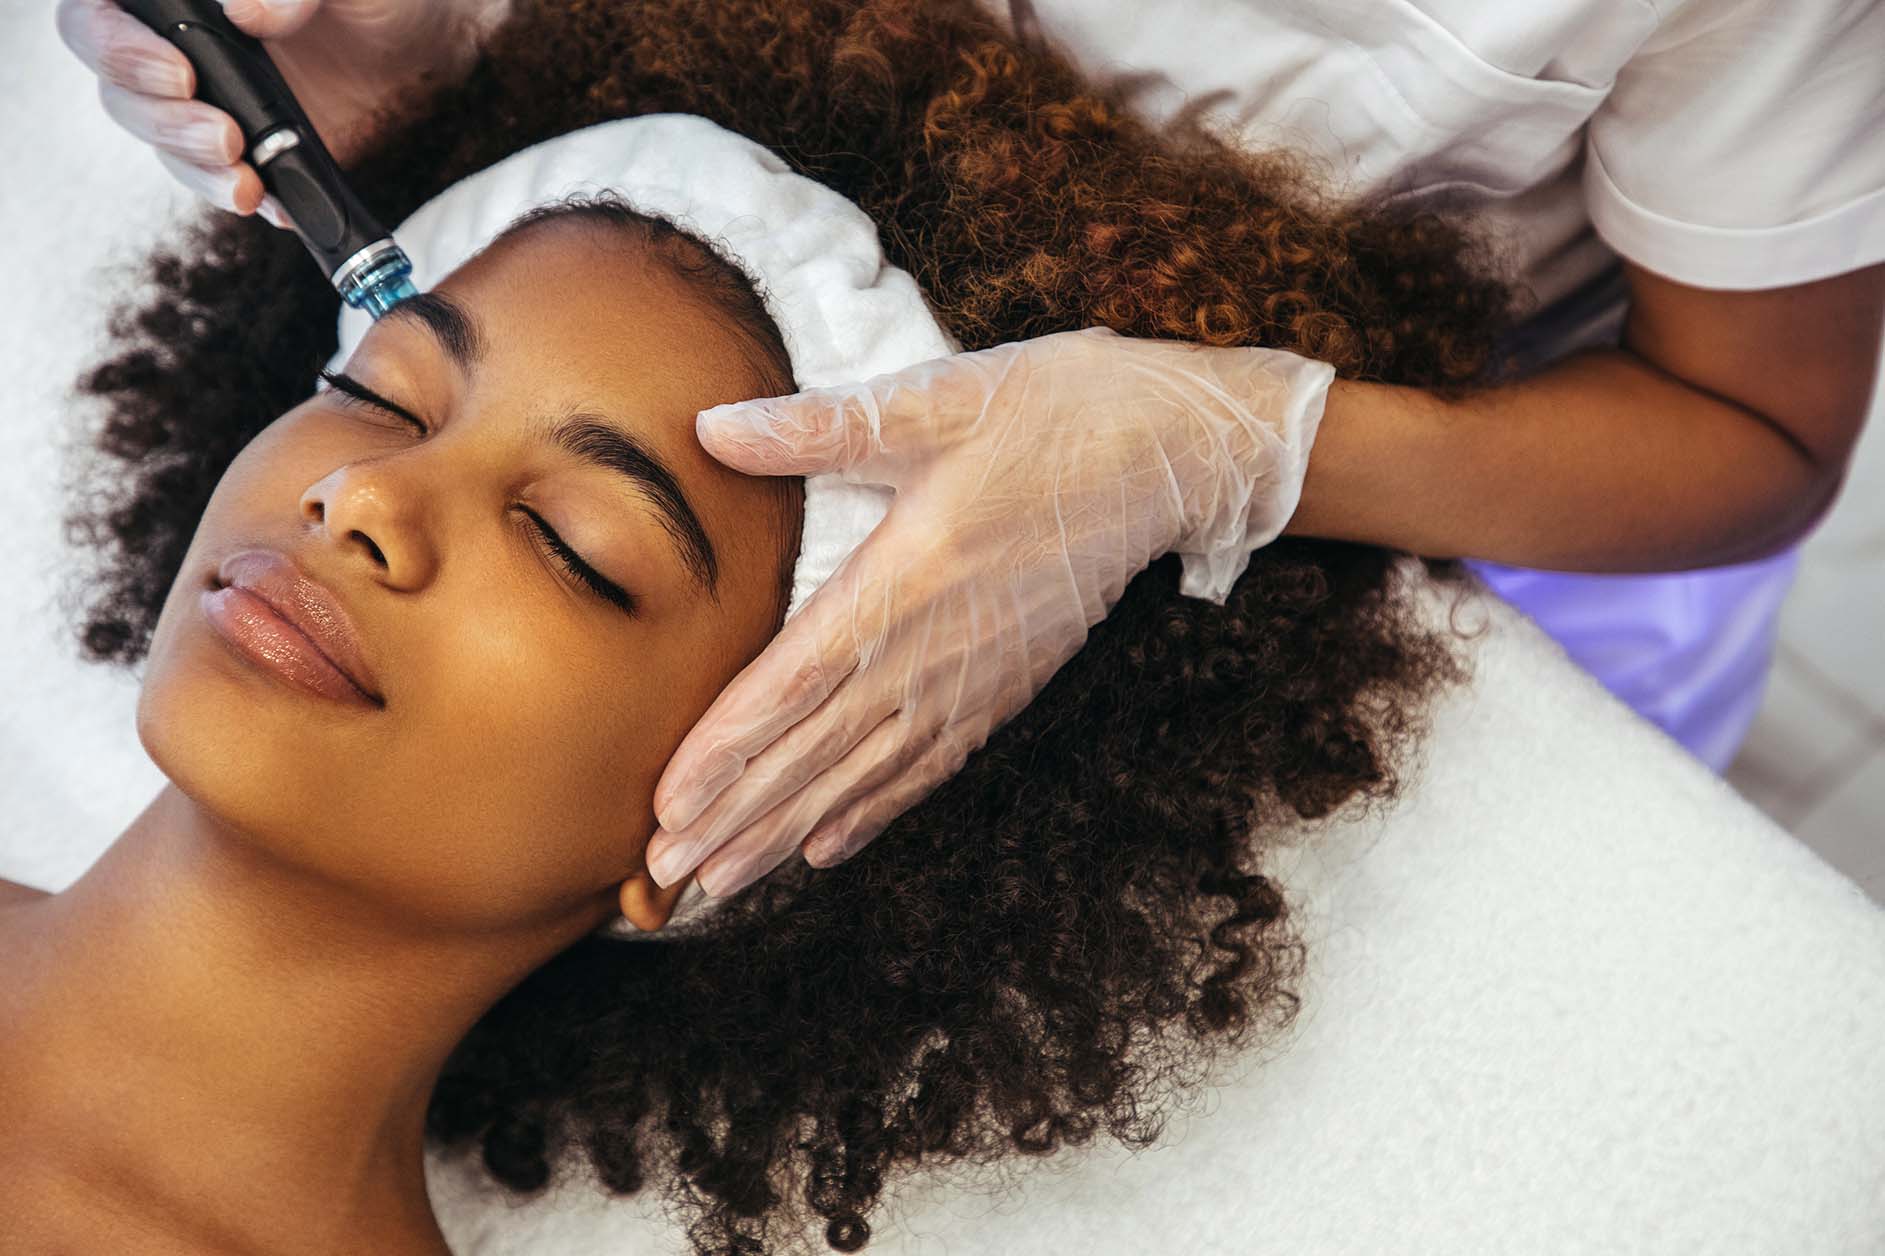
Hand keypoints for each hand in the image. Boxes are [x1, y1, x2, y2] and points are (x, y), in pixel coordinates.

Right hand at [56, 0, 505, 221]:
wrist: (425, 46)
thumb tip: (243, 9)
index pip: (103, 8)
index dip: (114, 40)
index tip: (178, 69)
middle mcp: (175, 39)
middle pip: (117, 80)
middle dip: (158, 115)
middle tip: (222, 134)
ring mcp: (205, 96)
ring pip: (158, 136)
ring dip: (193, 164)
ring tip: (245, 178)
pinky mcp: (242, 146)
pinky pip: (216, 177)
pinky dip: (239, 194)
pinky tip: (274, 204)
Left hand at [644, 326, 1335, 896]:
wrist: (1176, 453)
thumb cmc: (1057, 411)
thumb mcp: (939, 399)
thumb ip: (821, 426)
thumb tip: (715, 427)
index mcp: (907, 576)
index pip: (795, 682)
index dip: (727, 749)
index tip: (667, 804)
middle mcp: (937, 647)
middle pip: (818, 750)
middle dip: (737, 815)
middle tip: (665, 874)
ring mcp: (976, 678)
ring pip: (865, 774)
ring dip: (788, 830)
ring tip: (722, 879)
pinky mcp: (1007, 687)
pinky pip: (927, 767)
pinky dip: (872, 812)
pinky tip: (826, 849)